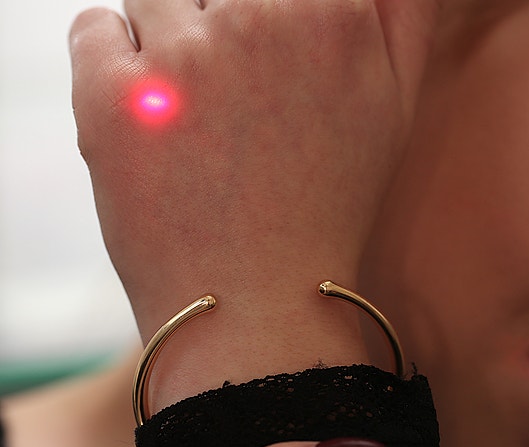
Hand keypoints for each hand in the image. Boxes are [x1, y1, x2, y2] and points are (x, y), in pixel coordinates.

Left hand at [69, 0, 439, 407]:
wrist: (257, 303)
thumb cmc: (328, 212)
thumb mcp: (393, 108)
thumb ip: (399, 15)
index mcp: (332, 15)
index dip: (267, 17)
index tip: (266, 62)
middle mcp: (254, 23)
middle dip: (224, 29)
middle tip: (234, 105)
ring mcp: (177, 61)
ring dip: (169, 48)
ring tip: (196, 123)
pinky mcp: (110, 102)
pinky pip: (95, 28)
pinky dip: (114, 64)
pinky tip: (150, 122)